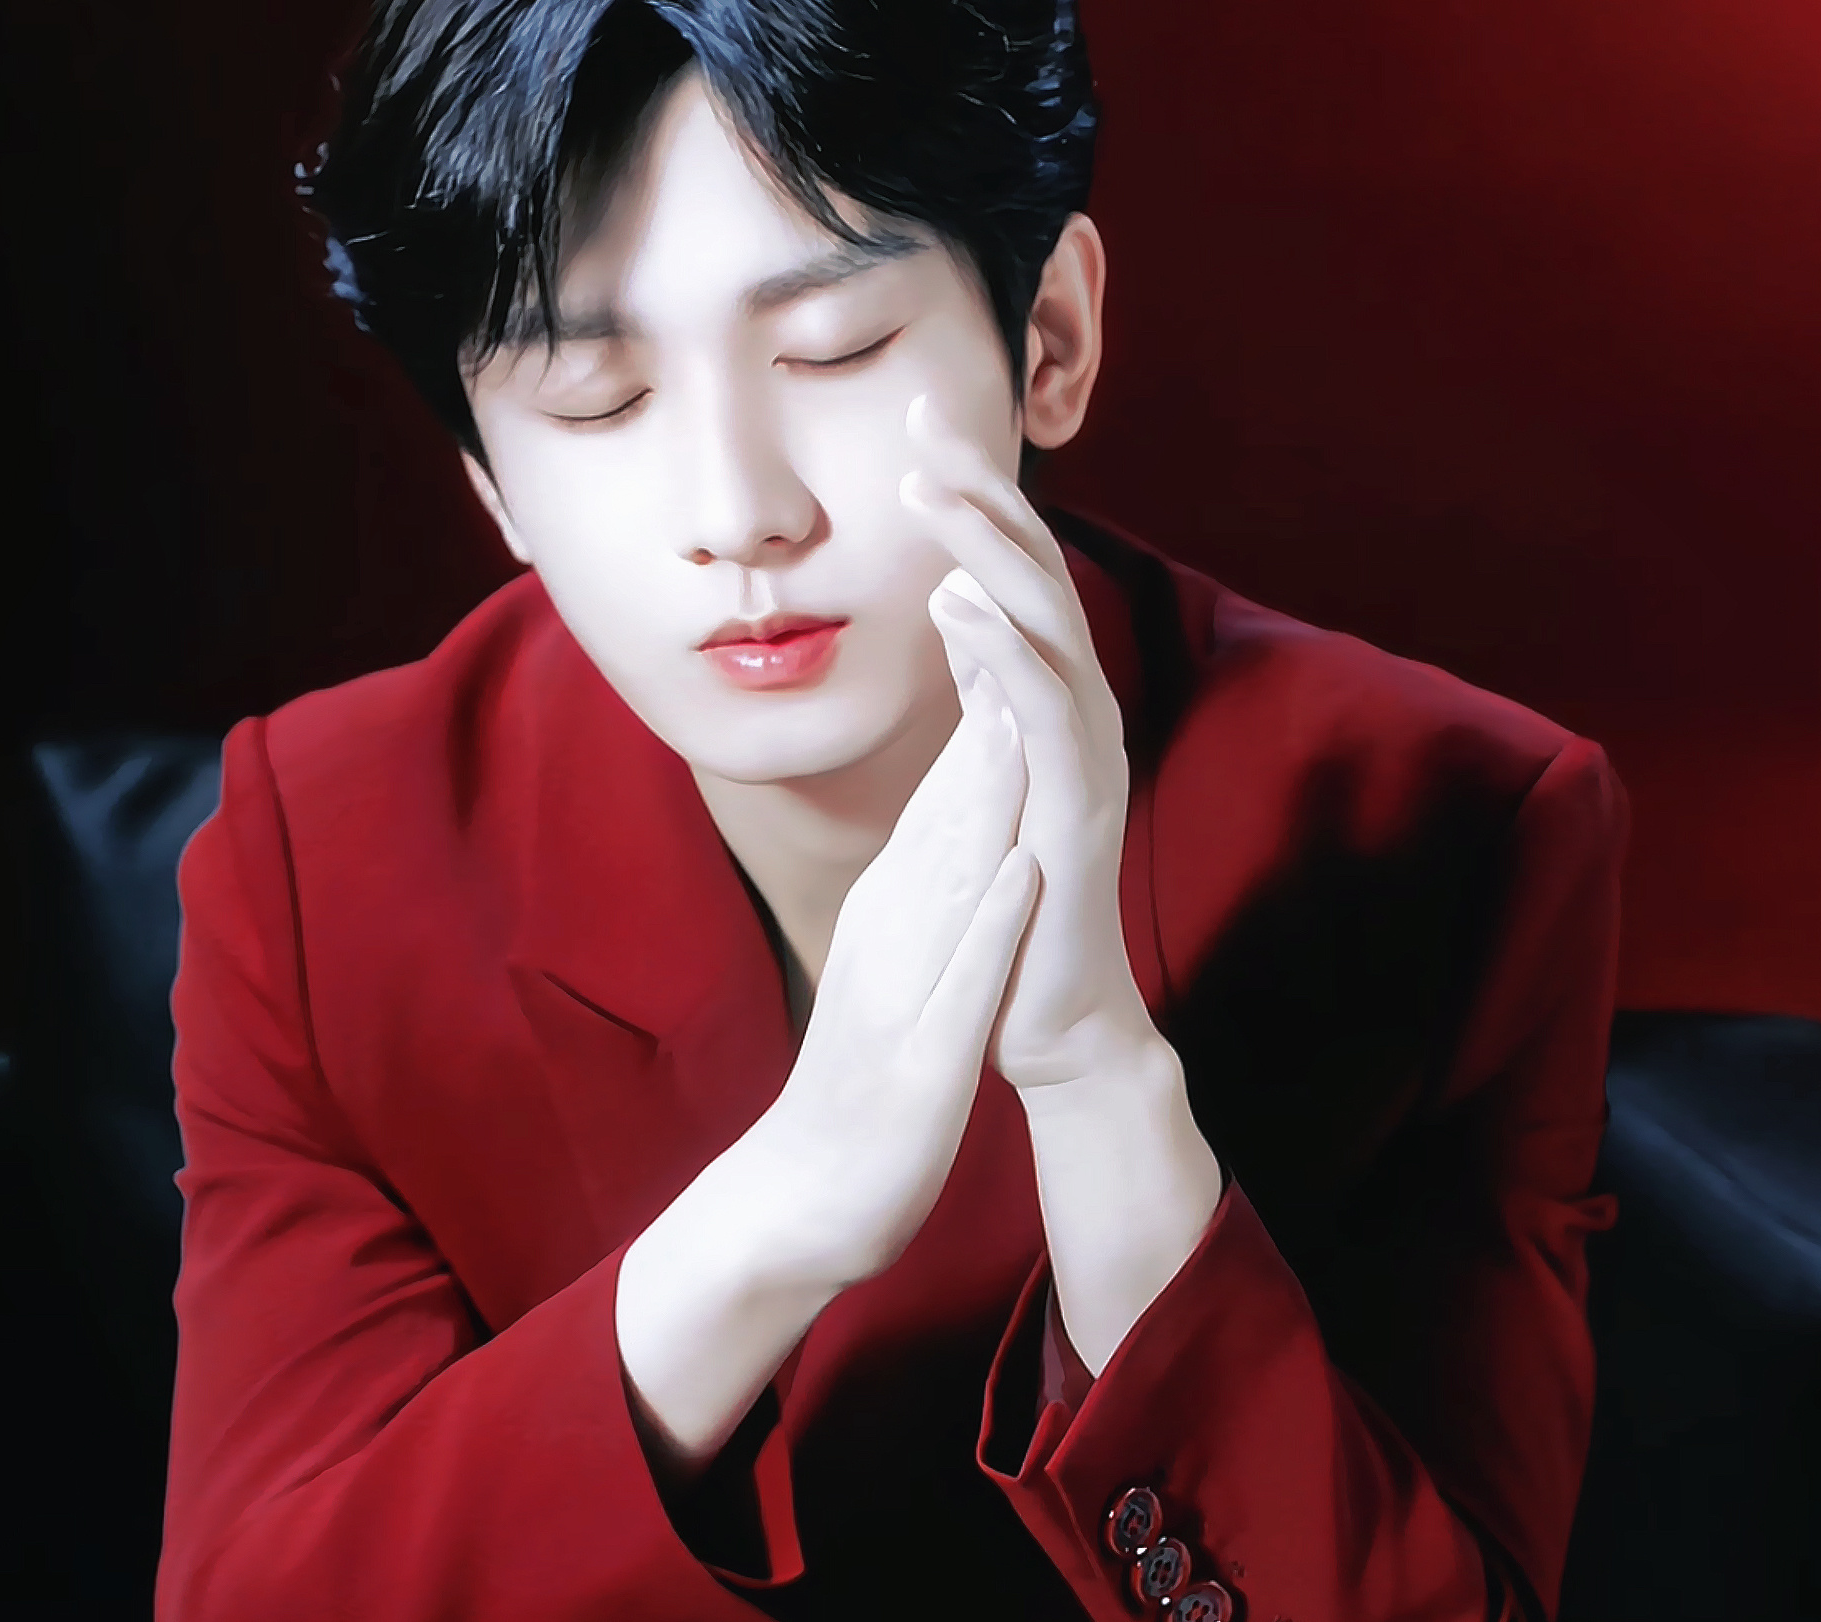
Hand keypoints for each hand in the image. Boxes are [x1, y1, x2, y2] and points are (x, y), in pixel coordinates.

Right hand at [753, 661, 1041, 1291]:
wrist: (800, 1199)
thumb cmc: (855, 1085)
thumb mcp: (889, 971)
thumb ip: (917, 901)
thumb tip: (957, 831)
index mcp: (887, 916)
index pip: (938, 803)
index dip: (977, 715)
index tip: (1009, 632)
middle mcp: (887, 936)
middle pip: (942, 815)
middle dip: (984, 722)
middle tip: (1009, 621)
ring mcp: (901, 993)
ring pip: (948, 878)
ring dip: (984, 798)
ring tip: (1018, 712)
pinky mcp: (921, 1058)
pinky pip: (962, 978)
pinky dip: (991, 920)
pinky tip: (1019, 869)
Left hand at [900, 392, 1160, 1089]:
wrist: (1052, 1020)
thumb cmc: (1009, 904)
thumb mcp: (983, 772)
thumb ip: (983, 691)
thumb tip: (959, 604)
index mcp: (1047, 701)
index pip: (1010, 575)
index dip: (972, 500)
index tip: (918, 427)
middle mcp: (1077, 712)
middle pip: (1036, 577)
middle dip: (983, 495)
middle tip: (930, 420)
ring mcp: (1085, 756)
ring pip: (1047, 627)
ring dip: (991, 552)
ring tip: (936, 490)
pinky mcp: (1077, 806)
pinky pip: (1045, 711)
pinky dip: (1004, 649)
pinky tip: (961, 602)